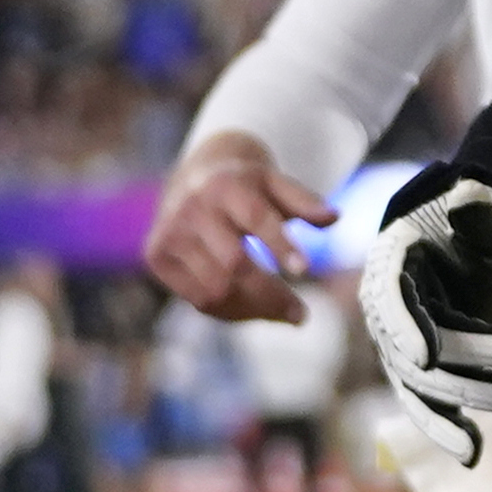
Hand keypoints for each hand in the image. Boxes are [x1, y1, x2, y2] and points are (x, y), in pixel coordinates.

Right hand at [146, 133, 337, 322]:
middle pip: (234, 264)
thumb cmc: (247, 185)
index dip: (280, 245)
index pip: (256, 218)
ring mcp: (171, 235)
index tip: (305, 270)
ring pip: (215, 289)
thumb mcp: (277, 182)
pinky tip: (254, 311)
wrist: (194, 176)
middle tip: (302, 315)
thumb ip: (305, 201)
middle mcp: (193, 210)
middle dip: (271, 294)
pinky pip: (197, 298)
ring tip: (284, 314)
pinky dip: (229, 312)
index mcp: (227, 186)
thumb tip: (334, 218)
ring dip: (253, 310)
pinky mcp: (157, 256)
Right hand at [357, 96, 491, 467]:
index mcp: (394, 264)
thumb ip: (479, 209)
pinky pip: (435, 402)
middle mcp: (394, 309)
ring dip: (472, 398)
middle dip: (472, 366)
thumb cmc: (487, 216)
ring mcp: (412, 342)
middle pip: (421, 349)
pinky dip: (452, 428)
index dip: (408, 326)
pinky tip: (472, 454)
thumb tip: (466, 197)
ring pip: (429, 383)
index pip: (393, 299)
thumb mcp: (489, 207)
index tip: (427, 353)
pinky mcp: (436, 365)